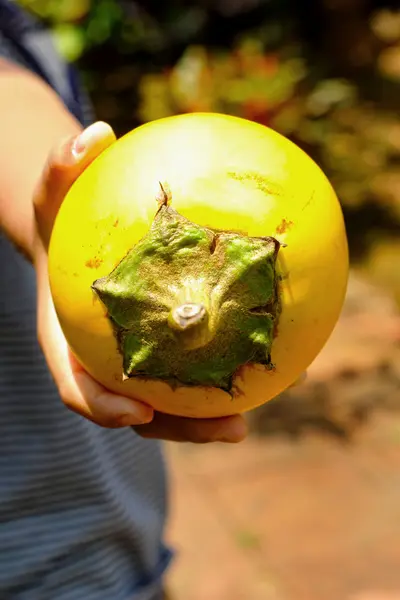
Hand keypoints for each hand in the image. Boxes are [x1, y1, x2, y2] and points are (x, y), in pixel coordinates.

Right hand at [33, 121, 247, 442]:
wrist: (76, 244)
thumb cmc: (62, 221)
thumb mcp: (54, 192)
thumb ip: (63, 167)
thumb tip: (95, 132)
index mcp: (70, 342)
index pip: (80, 387)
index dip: (106, 407)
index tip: (142, 412)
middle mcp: (103, 362)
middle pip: (138, 411)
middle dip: (184, 428)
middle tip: (234, 427)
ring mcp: (133, 363)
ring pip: (172, 403)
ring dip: (215, 414)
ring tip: (267, 407)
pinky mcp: (162, 352)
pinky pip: (194, 369)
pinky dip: (228, 370)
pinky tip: (274, 355)